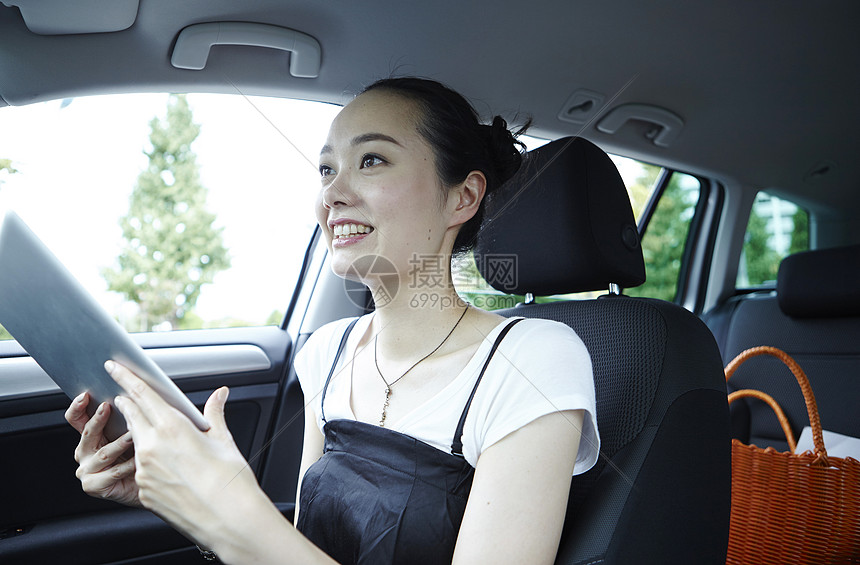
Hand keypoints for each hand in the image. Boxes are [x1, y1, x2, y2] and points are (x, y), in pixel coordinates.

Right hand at [65, 392, 140, 506]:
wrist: (146, 485)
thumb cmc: (139, 457)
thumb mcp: (131, 434)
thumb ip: (126, 419)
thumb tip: (131, 396)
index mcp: (90, 438)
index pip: (76, 419)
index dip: (77, 407)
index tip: (85, 395)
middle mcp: (84, 453)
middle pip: (87, 433)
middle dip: (98, 419)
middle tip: (107, 407)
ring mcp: (86, 470)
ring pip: (104, 453)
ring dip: (120, 443)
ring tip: (133, 435)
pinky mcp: (93, 486)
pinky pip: (113, 472)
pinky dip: (128, 465)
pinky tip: (138, 459)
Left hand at [105, 360, 264, 550]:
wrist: (229, 519)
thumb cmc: (231, 481)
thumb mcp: (223, 440)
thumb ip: (214, 413)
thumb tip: (220, 394)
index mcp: (172, 428)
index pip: (141, 395)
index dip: (125, 378)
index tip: (114, 367)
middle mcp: (152, 448)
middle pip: (132, 416)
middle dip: (128, 404)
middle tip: (127, 395)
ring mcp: (144, 471)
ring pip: (137, 443)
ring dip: (143, 435)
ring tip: (163, 438)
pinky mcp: (144, 491)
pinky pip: (142, 469)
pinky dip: (151, 462)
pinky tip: (171, 467)